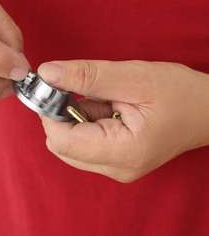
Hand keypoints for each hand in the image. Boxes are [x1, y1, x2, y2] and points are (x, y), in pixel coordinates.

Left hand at [38, 60, 208, 181]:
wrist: (207, 110)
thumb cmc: (180, 93)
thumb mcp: (134, 77)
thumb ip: (87, 76)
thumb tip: (47, 73)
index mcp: (123, 153)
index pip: (61, 140)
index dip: (50, 112)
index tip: (56, 86)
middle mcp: (116, 168)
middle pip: (61, 144)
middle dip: (63, 114)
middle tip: (86, 90)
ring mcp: (115, 167)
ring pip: (69, 143)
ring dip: (76, 117)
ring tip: (106, 101)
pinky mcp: (114, 161)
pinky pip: (83, 142)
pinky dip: (86, 121)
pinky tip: (108, 109)